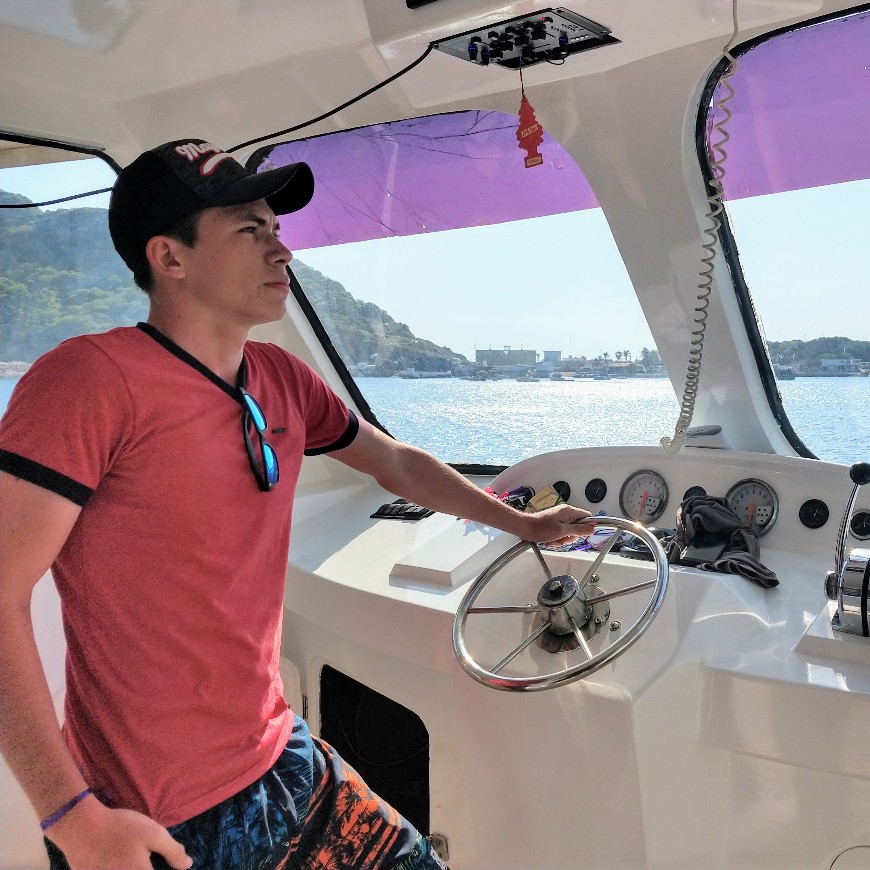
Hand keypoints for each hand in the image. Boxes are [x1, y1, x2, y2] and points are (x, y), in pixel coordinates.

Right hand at [47, 797, 191, 869]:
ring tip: (131, 859)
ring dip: (132, 868)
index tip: (164, 864)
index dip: (168, 869)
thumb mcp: (153, 834)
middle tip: (146, 859)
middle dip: (146, 868)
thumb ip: (173, 851)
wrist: (80, 829)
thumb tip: (187, 865)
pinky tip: (116, 862)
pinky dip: (115, 868)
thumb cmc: (121, 829)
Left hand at [522, 503, 595, 545]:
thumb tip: (592, 529)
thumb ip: (578, 530)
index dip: (588, 526)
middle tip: (562, 539)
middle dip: (571, 536)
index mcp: (569, 511)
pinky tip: (550, 541)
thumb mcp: (562, 531)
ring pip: (569, 532)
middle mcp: (565, 513)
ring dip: (562, 539)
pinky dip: (556, 539)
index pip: (587, 516)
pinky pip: (561, 533)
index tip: (583, 535)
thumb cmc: (542, 528)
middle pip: (578, 527)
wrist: (524, 528)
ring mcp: (559, 518)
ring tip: (553, 541)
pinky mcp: (553, 523)